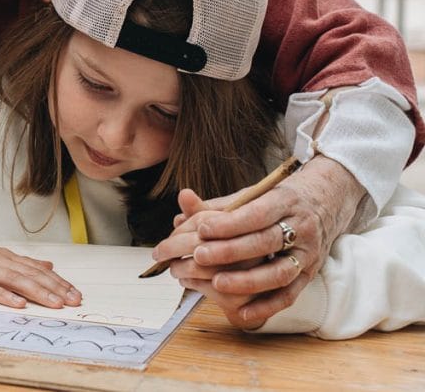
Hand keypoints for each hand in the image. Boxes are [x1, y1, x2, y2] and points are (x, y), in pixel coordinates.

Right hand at [0, 234, 81, 308]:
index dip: (57, 282)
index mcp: (5, 256)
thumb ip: (22, 263)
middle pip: (29, 274)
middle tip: (73, 301)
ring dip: (36, 291)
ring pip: (13, 279)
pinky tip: (18, 304)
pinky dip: (3, 295)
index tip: (75, 294)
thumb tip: (50, 265)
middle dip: (54, 288)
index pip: (36, 269)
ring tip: (55, 303)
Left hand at [153, 156, 361, 325]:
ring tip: (216, 283)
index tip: (202, 229)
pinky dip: (266, 307)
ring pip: (280, 272)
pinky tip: (241, 313)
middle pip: (266, 242)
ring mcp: (307, 254)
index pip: (257, 213)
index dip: (230, 223)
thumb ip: (218, 204)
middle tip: (199, 256)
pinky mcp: (309, 275)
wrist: (325, 204)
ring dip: (247, 281)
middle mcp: (300, 227)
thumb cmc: (277, 201)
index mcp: (284, 201)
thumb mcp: (254, 194)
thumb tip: (182, 199)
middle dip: (231, 251)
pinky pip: (289, 296)